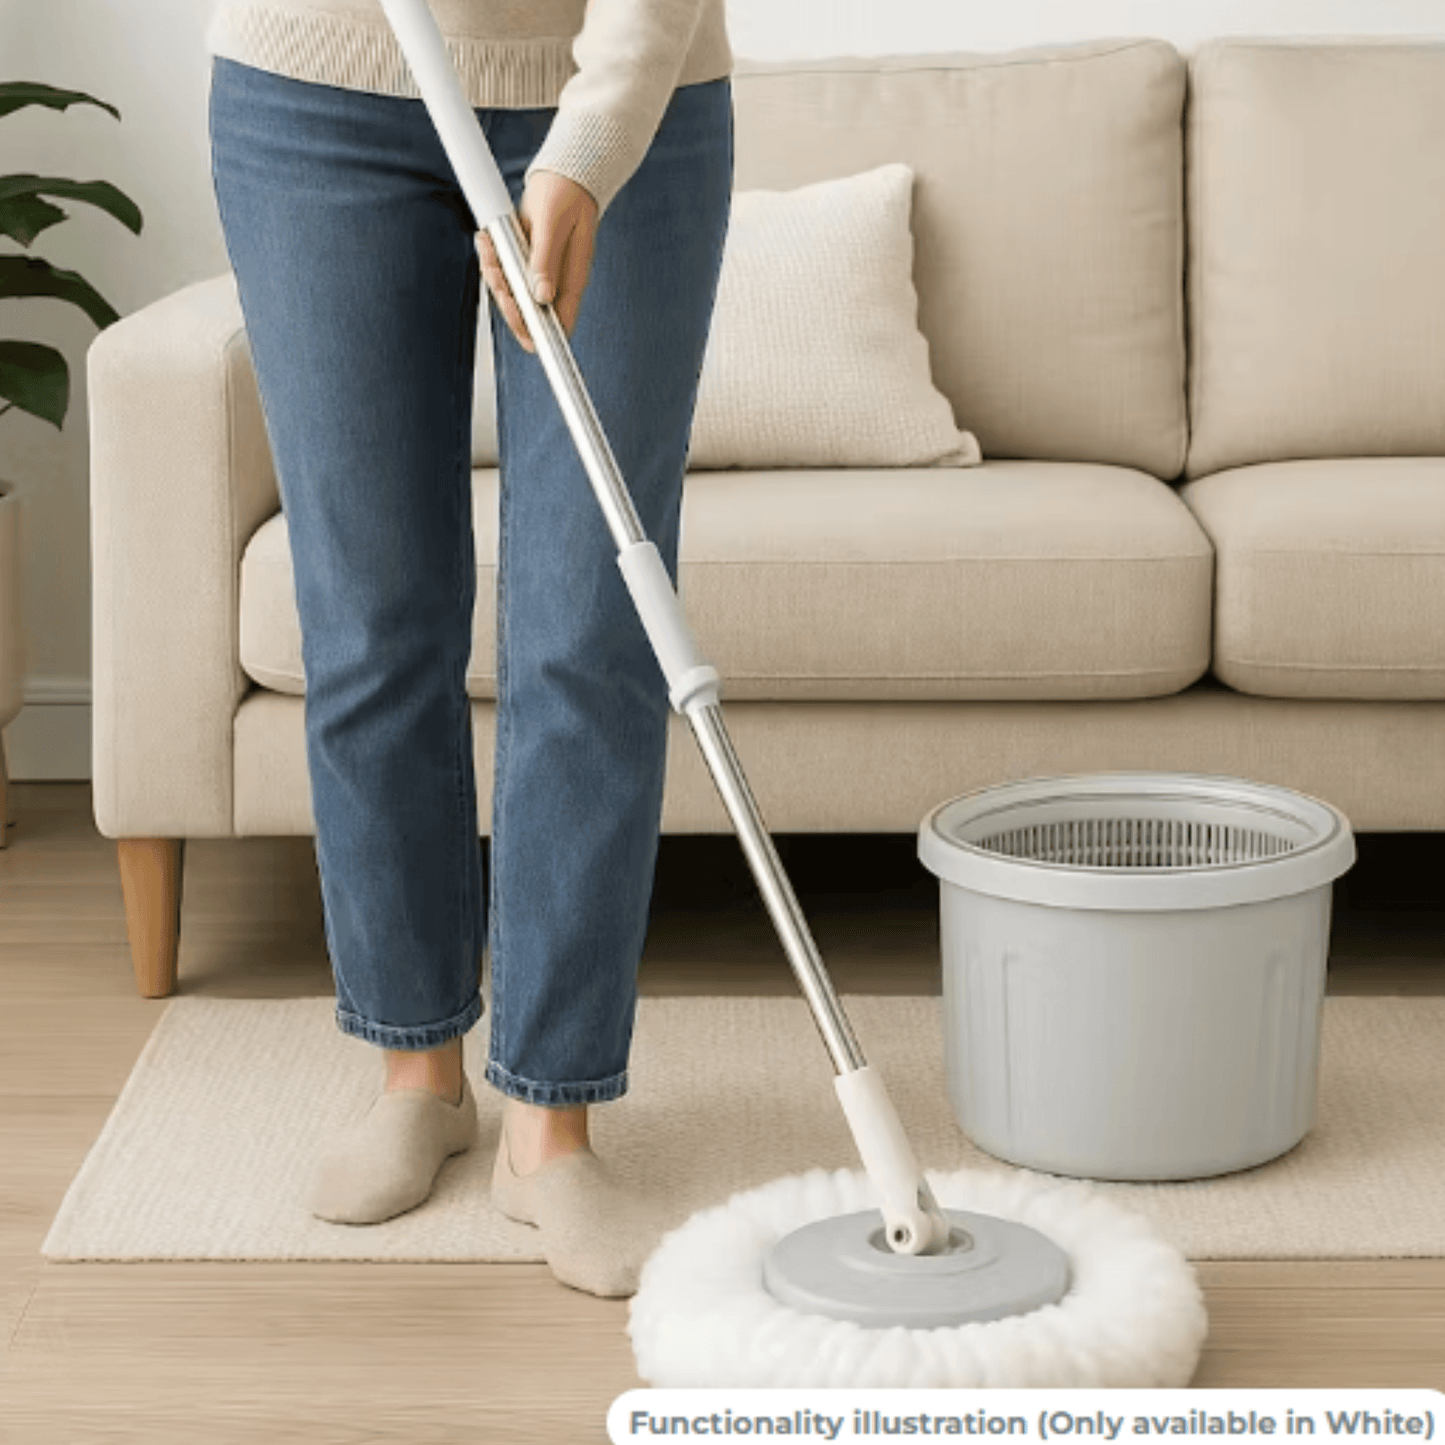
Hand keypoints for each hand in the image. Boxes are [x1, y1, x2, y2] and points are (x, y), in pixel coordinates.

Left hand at [476, 170, 598, 353]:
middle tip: (497, 276)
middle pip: (529, 315)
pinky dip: (492, 261)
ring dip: (494, 277)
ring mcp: (540, 275)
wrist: (562, 178)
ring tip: (489, 250)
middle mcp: (556, 284)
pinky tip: (487, 242)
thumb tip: (541, 296)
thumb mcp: (554, 227)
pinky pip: (505, 274)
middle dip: (507, 301)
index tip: (519, 320)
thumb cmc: (566, 197)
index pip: (558, 324)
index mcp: (572, 282)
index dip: (538, 332)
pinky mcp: (526, 263)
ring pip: (511, 295)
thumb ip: (547, 261)